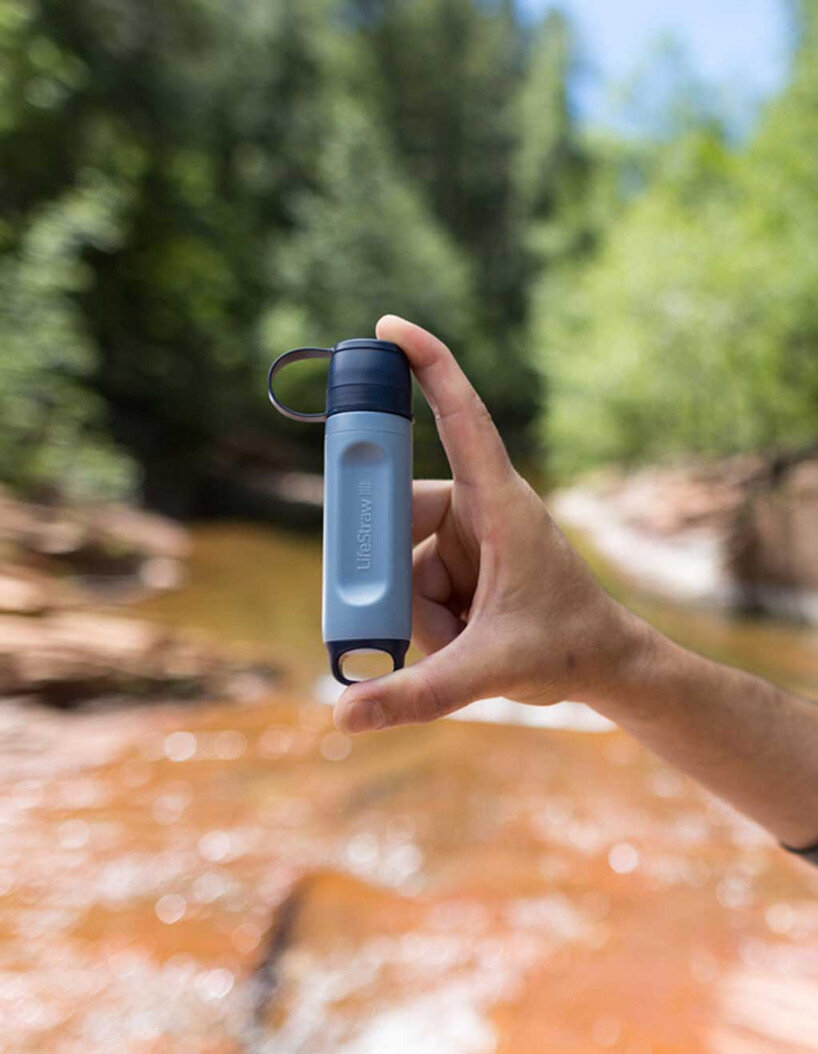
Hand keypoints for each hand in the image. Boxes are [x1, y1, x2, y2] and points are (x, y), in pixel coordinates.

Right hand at [333, 316, 646, 733]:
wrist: (607, 668)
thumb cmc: (566, 648)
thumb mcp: (488, 670)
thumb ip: (417, 693)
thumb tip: (343, 713)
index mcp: (500, 504)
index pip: (462, 417)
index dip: (429, 365)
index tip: (388, 327)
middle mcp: (481, 509)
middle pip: (403, 509)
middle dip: (388, 565)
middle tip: (399, 607)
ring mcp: (470, 537)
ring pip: (405, 558)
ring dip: (413, 608)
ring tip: (456, 641)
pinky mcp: (463, 564)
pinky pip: (416, 581)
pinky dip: (423, 618)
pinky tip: (456, 642)